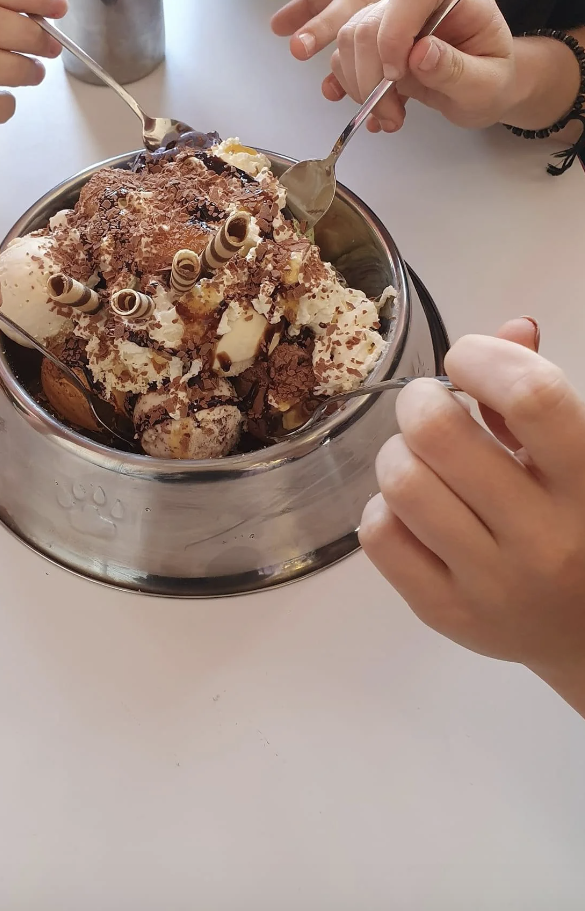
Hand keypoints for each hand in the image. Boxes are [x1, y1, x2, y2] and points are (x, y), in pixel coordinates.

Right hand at [322, 0, 515, 133]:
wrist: (480, 90)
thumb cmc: (491, 81)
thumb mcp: (487, 84)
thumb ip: (457, 68)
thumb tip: (420, 54)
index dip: (396, 28)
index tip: (398, 73)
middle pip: (370, 20)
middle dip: (372, 77)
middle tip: (392, 115)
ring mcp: (390, 17)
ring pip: (349, 41)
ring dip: (360, 88)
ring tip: (390, 116)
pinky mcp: (373, 41)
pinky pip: (342, 57)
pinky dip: (350, 88)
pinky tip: (370, 109)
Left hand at [359, 318, 584, 715]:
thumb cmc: (581, 523)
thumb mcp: (581, 455)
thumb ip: (541, 392)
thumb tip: (508, 328)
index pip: (531, 396)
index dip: (483, 358)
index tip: (467, 360)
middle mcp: (545, 538)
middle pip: (439, 434)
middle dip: (421, 400)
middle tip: (430, 406)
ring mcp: (492, 583)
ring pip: (402, 483)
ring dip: (397, 452)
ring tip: (419, 457)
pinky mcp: (446, 614)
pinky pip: (379, 536)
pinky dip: (383, 506)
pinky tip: (412, 508)